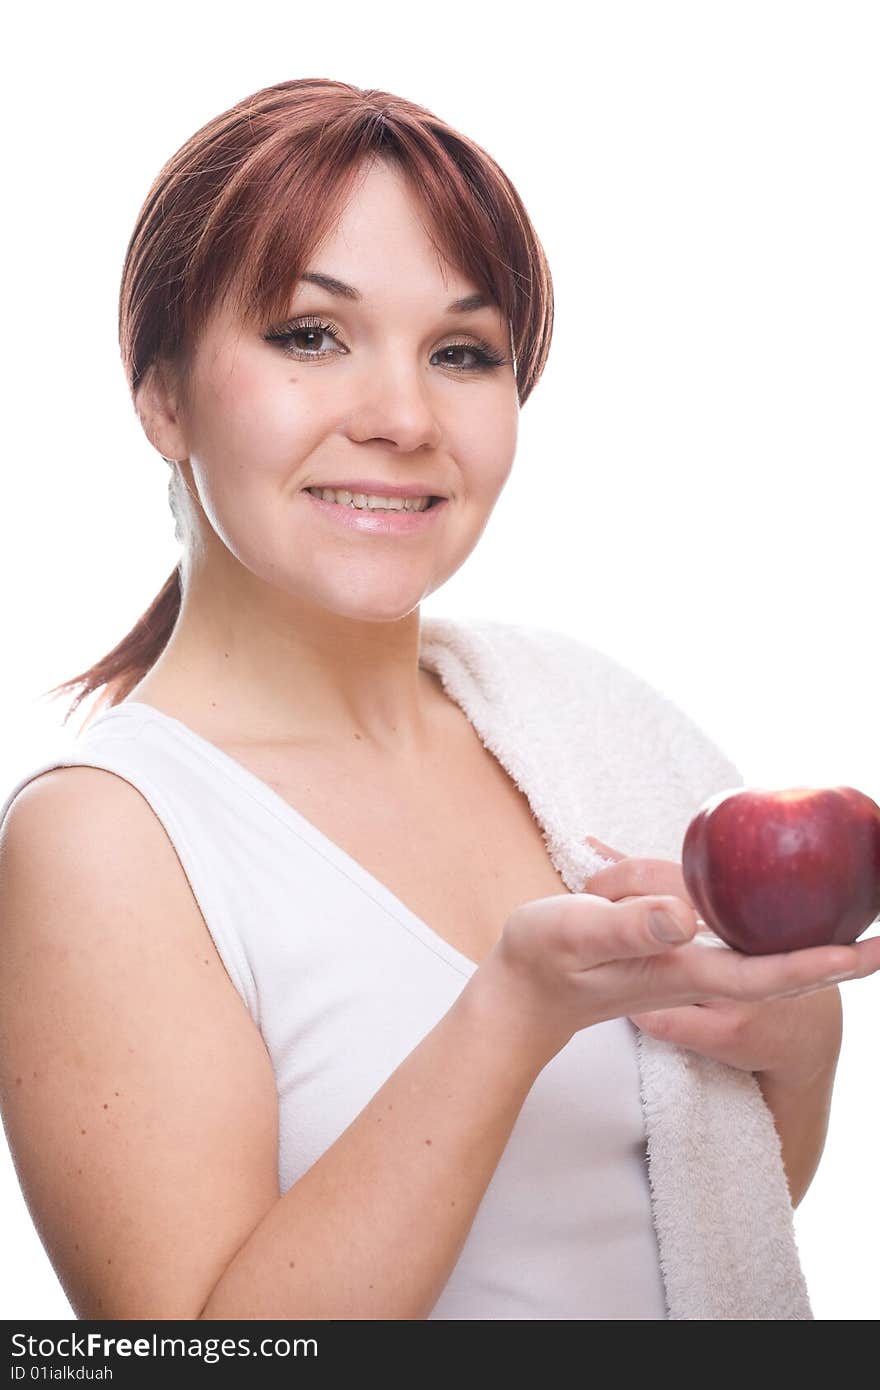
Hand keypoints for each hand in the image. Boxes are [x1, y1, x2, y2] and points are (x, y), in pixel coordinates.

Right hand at [472, 835, 877, 1072]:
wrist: (520, 995)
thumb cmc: (540, 962)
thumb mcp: (575, 931)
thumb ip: (627, 925)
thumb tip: (686, 915)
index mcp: (679, 970)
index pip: (768, 972)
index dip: (824, 959)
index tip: (875, 948)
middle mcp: (693, 970)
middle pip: (782, 967)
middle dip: (838, 951)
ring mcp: (684, 965)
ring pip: (761, 952)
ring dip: (807, 935)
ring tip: (849, 906)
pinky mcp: (671, 953)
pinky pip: (732, 938)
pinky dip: (765, 923)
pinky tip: (770, 901)